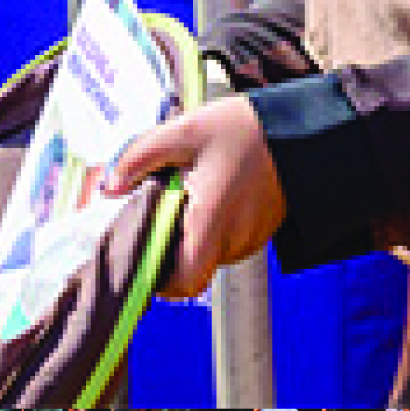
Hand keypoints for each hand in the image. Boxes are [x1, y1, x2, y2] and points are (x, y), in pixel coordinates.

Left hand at [96, 97, 287, 289]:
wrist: (299, 130)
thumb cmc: (242, 129)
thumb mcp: (184, 130)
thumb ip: (139, 158)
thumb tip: (109, 187)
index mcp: (212, 219)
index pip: (186, 281)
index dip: (160, 281)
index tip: (144, 256)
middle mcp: (235, 239)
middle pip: (192, 269)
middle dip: (169, 249)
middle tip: (160, 211)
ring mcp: (251, 239)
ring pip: (209, 256)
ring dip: (190, 236)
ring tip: (187, 195)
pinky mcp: (260, 233)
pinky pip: (226, 244)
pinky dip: (211, 230)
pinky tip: (210, 196)